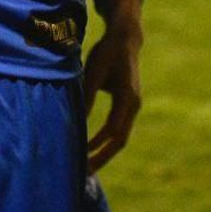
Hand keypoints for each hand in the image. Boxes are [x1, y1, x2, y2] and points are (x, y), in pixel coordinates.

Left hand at [83, 0, 142, 172]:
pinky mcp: (127, 104)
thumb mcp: (94, 72)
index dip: (96, 146)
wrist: (126, 38)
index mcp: (127, 98)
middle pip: (120, 140)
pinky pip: (118, 128)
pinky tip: (90, 146)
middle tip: (84, 174)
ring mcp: (132, 106)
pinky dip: (105, 140)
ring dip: (104, 151)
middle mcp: (133, 105)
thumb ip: (87, 96)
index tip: (80, 158)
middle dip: (102, 157)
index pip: (113, 131)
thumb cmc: (107, 52)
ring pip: (120, 136)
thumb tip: (76, 122)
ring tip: (86, 165)